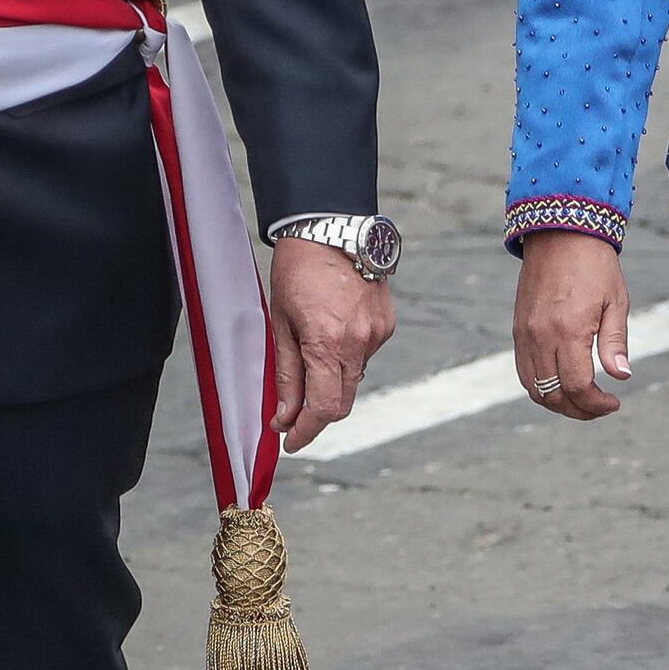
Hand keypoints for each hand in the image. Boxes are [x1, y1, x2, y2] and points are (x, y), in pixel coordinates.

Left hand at [266, 235, 394, 451]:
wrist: (332, 227)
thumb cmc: (298, 271)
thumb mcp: (281, 324)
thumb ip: (286, 375)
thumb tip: (284, 416)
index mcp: (327, 343)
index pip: (324, 408)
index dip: (306, 432)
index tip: (290, 441)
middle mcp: (360, 343)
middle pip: (342, 401)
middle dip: (317, 414)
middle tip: (293, 417)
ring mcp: (378, 333)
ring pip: (353, 378)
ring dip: (331, 381)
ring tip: (309, 353)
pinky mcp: (387, 324)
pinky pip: (365, 355)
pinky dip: (346, 356)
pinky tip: (332, 331)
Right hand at [511, 230, 631, 420]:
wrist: (560, 233)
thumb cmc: (595, 266)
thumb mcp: (615, 302)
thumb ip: (615, 342)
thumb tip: (622, 376)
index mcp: (569, 330)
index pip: (578, 386)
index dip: (596, 404)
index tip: (614, 403)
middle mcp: (541, 336)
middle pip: (554, 394)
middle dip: (579, 410)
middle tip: (600, 407)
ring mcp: (525, 334)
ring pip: (534, 388)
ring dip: (558, 403)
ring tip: (582, 401)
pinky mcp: (518, 330)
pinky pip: (524, 371)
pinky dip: (541, 387)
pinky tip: (562, 384)